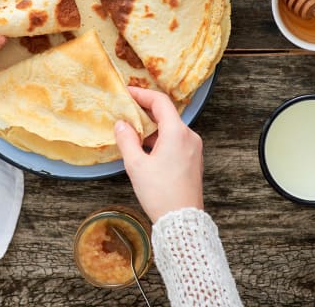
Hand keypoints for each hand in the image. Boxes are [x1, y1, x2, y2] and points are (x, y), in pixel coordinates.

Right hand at [114, 86, 203, 222]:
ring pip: (170, 128)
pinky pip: (175, 140)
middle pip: (166, 114)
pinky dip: (159, 138)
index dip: (142, 94)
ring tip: (131, 132)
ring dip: (151, 127)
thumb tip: (121, 124)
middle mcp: (189, 136)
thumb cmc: (160, 193)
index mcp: (177, 132)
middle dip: (145, 111)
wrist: (182, 221)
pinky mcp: (192, 159)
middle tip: (125, 111)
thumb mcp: (136, 165)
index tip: (127, 92)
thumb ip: (127, 140)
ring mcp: (193, 148)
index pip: (160, 102)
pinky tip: (144, 148)